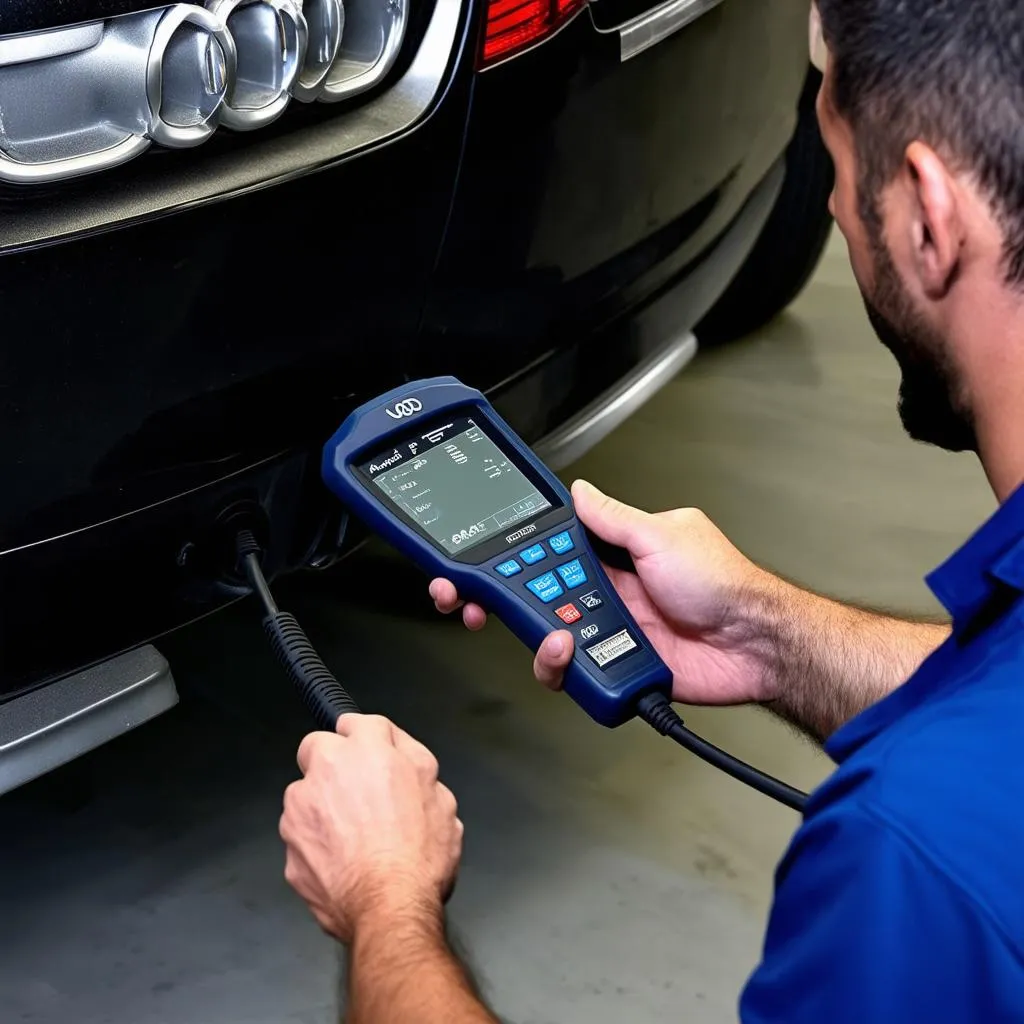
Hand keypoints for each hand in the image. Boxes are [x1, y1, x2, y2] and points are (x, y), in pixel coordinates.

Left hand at [280, 715, 462, 943]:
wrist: (389, 908)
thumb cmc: (419, 856)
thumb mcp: (442, 797)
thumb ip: (413, 760)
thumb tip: (398, 748)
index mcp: (368, 750)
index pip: (356, 722)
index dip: (366, 740)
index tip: (369, 751)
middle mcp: (328, 770)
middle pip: (317, 747)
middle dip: (331, 763)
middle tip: (357, 791)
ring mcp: (301, 809)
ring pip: (305, 794)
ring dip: (322, 807)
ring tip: (355, 838)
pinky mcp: (289, 846)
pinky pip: (301, 836)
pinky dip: (316, 844)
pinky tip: (344, 862)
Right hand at [429, 480, 782, 705]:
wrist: (756, 644)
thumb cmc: (725, 584)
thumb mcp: (663, 534)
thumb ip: (614, 517)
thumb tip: (580, 491)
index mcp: (618, 552)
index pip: (552, 547)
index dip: (516, 553)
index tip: (485, 556)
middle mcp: (609, 590)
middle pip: (539, 593)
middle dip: (505, 597)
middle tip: (476, 599)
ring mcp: (611, 629)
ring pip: (548, 635)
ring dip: (538, 636)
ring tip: (558, 634)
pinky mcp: (617, 665)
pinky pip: (574, 672)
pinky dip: (564, 669)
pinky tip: (573, 657)